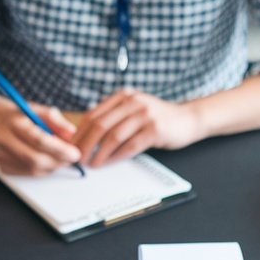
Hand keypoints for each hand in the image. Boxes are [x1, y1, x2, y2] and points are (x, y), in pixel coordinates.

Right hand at [0, 99, 80, 175]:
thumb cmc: (9, 112)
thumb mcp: (33, 107)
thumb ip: (54, 120)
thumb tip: (71, 133)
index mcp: (13, 123)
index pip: (40, 141)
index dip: (60, 149)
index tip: (75, 152)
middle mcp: (5, 140)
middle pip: (36, 160)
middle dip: (58, 162)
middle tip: (71, 157)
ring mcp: (1, 155)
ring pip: (32, 170)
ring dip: (51, 167)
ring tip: (61, 158)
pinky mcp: (1, 165)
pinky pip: (26, 173)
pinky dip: (40, 169)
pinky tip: (46, 160)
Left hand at [72, 88, 204, 166]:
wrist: (188, 119)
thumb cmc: (158, 118)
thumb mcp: (134, 109)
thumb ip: (114, 115)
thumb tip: (86, 132)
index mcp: (123, 96)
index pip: (93, 114)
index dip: (79, 132)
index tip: (71, 147)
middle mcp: (132, 102)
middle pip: (100, 124)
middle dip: (85, 143)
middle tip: (77, 158)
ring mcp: (144, 115)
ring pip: (113, 136)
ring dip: (99, 152)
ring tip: (91, 163)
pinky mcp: (155, 129)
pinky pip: (130, 145)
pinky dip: (116, 156)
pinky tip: (109, 163)